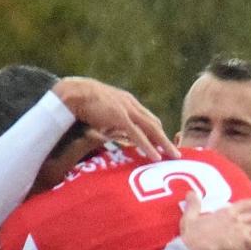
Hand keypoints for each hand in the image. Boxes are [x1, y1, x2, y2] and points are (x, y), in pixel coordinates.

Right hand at [54, 77, 176, 160]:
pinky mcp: (121, 118)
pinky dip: (148, 146)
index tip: (163, 143)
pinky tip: (156, 156)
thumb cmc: (83, 102)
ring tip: (173, 156)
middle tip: (175, 152)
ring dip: (163, 143)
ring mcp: (127, 110)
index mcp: (128, 102)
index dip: (156, 131)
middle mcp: (131, 104)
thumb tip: (110, 133)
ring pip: (152, 129)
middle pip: (154, 123)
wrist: (75, 93)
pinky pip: (138, 135)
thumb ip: (109, 121)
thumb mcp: (102, 111)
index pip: (147, 118)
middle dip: (165, 138)